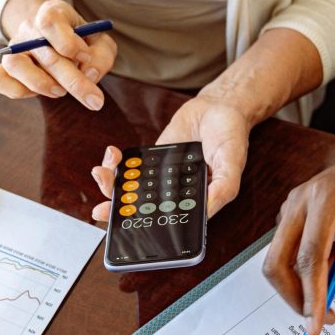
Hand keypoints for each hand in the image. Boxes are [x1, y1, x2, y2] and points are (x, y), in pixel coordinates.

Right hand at [0, 0, 116, 109]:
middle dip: (74, 81)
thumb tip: (88, 73)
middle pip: (44, 53)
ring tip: (61, 91)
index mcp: (53, 14)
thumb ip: (101, 56)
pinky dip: (18, 91)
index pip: (49, 21)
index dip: (69, 44)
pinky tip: (39, 93)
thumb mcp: (101, 45)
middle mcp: (29, 29)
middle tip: (95, 100)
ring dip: (43, 84)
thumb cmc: (83, 45)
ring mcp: (14, 49)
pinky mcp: (6, 70)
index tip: (85, 56)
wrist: (59, 44)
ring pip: (15, 65)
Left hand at [90, 93, 249, 219]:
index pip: (168, 222)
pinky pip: (132, 168)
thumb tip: (206, 209)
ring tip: (102, 175)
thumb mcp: (232, 163)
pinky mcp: (153, 160)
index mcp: (196, 202)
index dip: (145, 227)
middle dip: (118, 211)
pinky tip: (113, 157)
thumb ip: (223, 187)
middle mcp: (177, 194)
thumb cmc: (231, 136)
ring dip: (112, 185)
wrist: (219, 107)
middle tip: (102, 209)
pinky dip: (117, 164)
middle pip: (144, 209)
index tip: (124, 227)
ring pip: (133, 190)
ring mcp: (162, 177)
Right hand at [262, 150, 334, 334]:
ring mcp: (290, 209)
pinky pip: (286, 254)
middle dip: (294, 297)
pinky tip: (328, 272)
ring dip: (298, 288)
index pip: (309, 256)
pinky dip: (301, 274)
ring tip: (330, 296)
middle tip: (319, 319)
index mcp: (324, 198)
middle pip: (278, 262)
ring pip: (277, 261)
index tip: (316, 323)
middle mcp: (298, 202)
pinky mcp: (290, 218)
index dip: (311, 294)